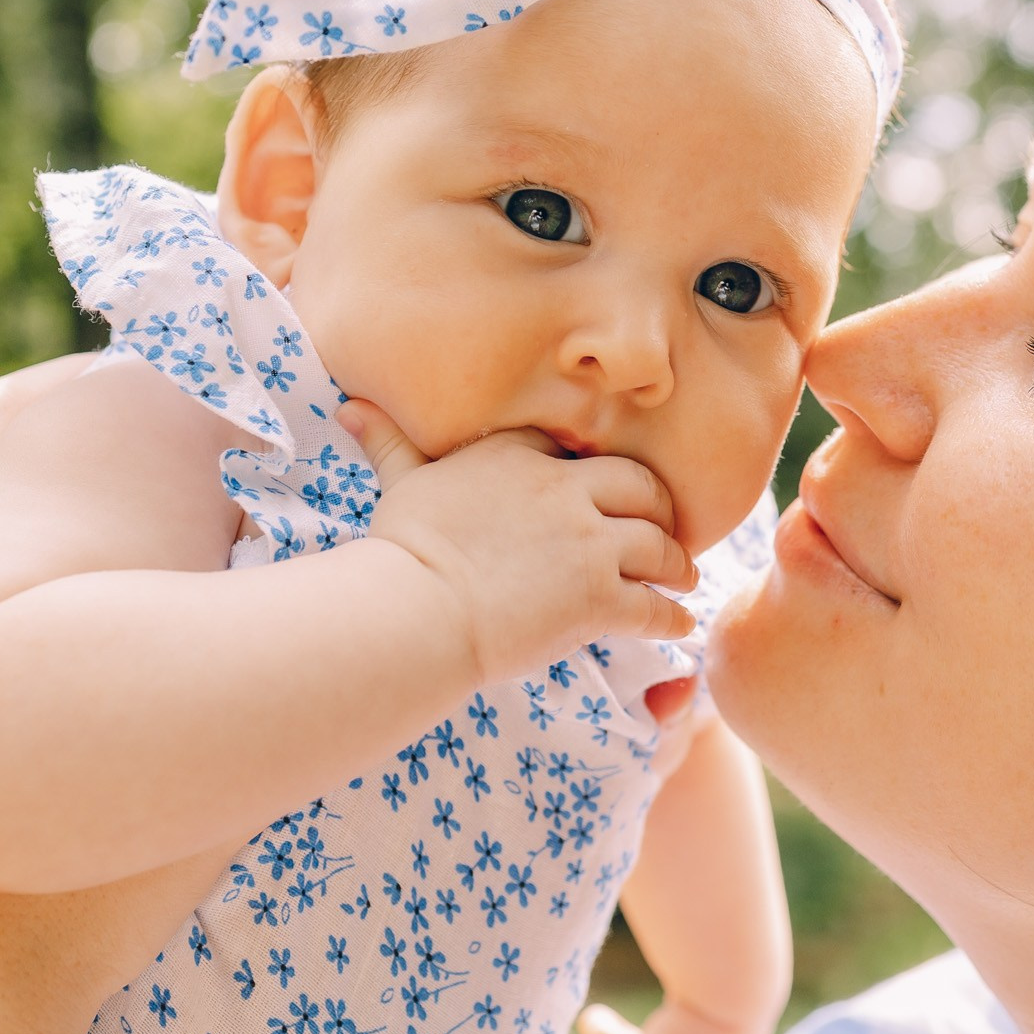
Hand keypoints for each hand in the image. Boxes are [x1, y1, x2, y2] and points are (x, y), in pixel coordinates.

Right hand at [339, 400, 699, 682]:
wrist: (417, 610)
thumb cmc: (404, 549)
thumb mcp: (401, 482)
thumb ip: (389, 442)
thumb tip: (351, 406)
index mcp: (521, 457)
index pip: (575, 450)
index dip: (595, 471)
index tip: (605, 488)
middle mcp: (566, 491)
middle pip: (639, 486)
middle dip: (659, 507)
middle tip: (666, 526)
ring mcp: (589, 544)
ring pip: (659, 545)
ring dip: (676, 563)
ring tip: (683, 577)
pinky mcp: (600, 598)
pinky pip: (654, 606)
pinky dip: (671, 618)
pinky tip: (679, 626)